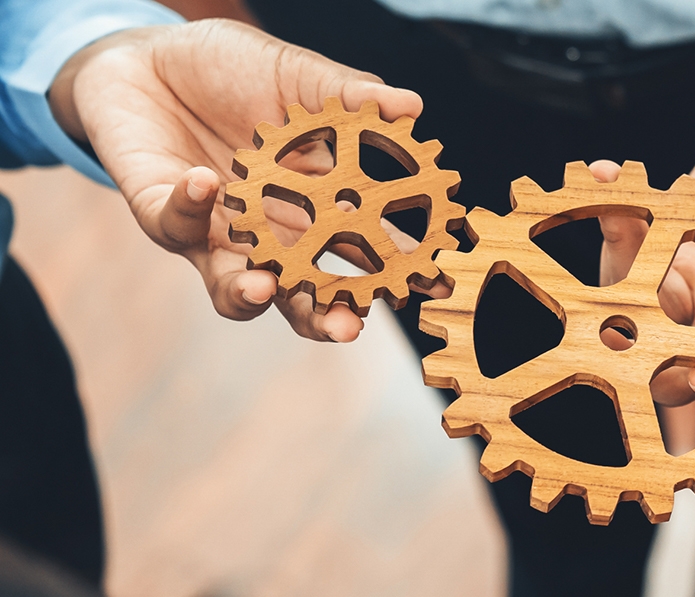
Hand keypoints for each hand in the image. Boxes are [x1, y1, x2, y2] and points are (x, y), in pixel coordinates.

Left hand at [50, 19, 424, 341]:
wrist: (145, 56)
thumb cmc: (227, 70)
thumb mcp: (296, 76)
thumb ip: (347, 95)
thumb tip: (408, 105)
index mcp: (314, 206)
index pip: (365, 246)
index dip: (399, 269)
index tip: (433, 285)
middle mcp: (268, 232)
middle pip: (303, 294)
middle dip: (324, 317)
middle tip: (346, 326)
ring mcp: (215, 231)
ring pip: (233, 289)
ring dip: (250, 295)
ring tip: (265, 287)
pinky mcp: (161, 213)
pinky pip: (175, 225)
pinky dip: (192, 208)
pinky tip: (208, 181)